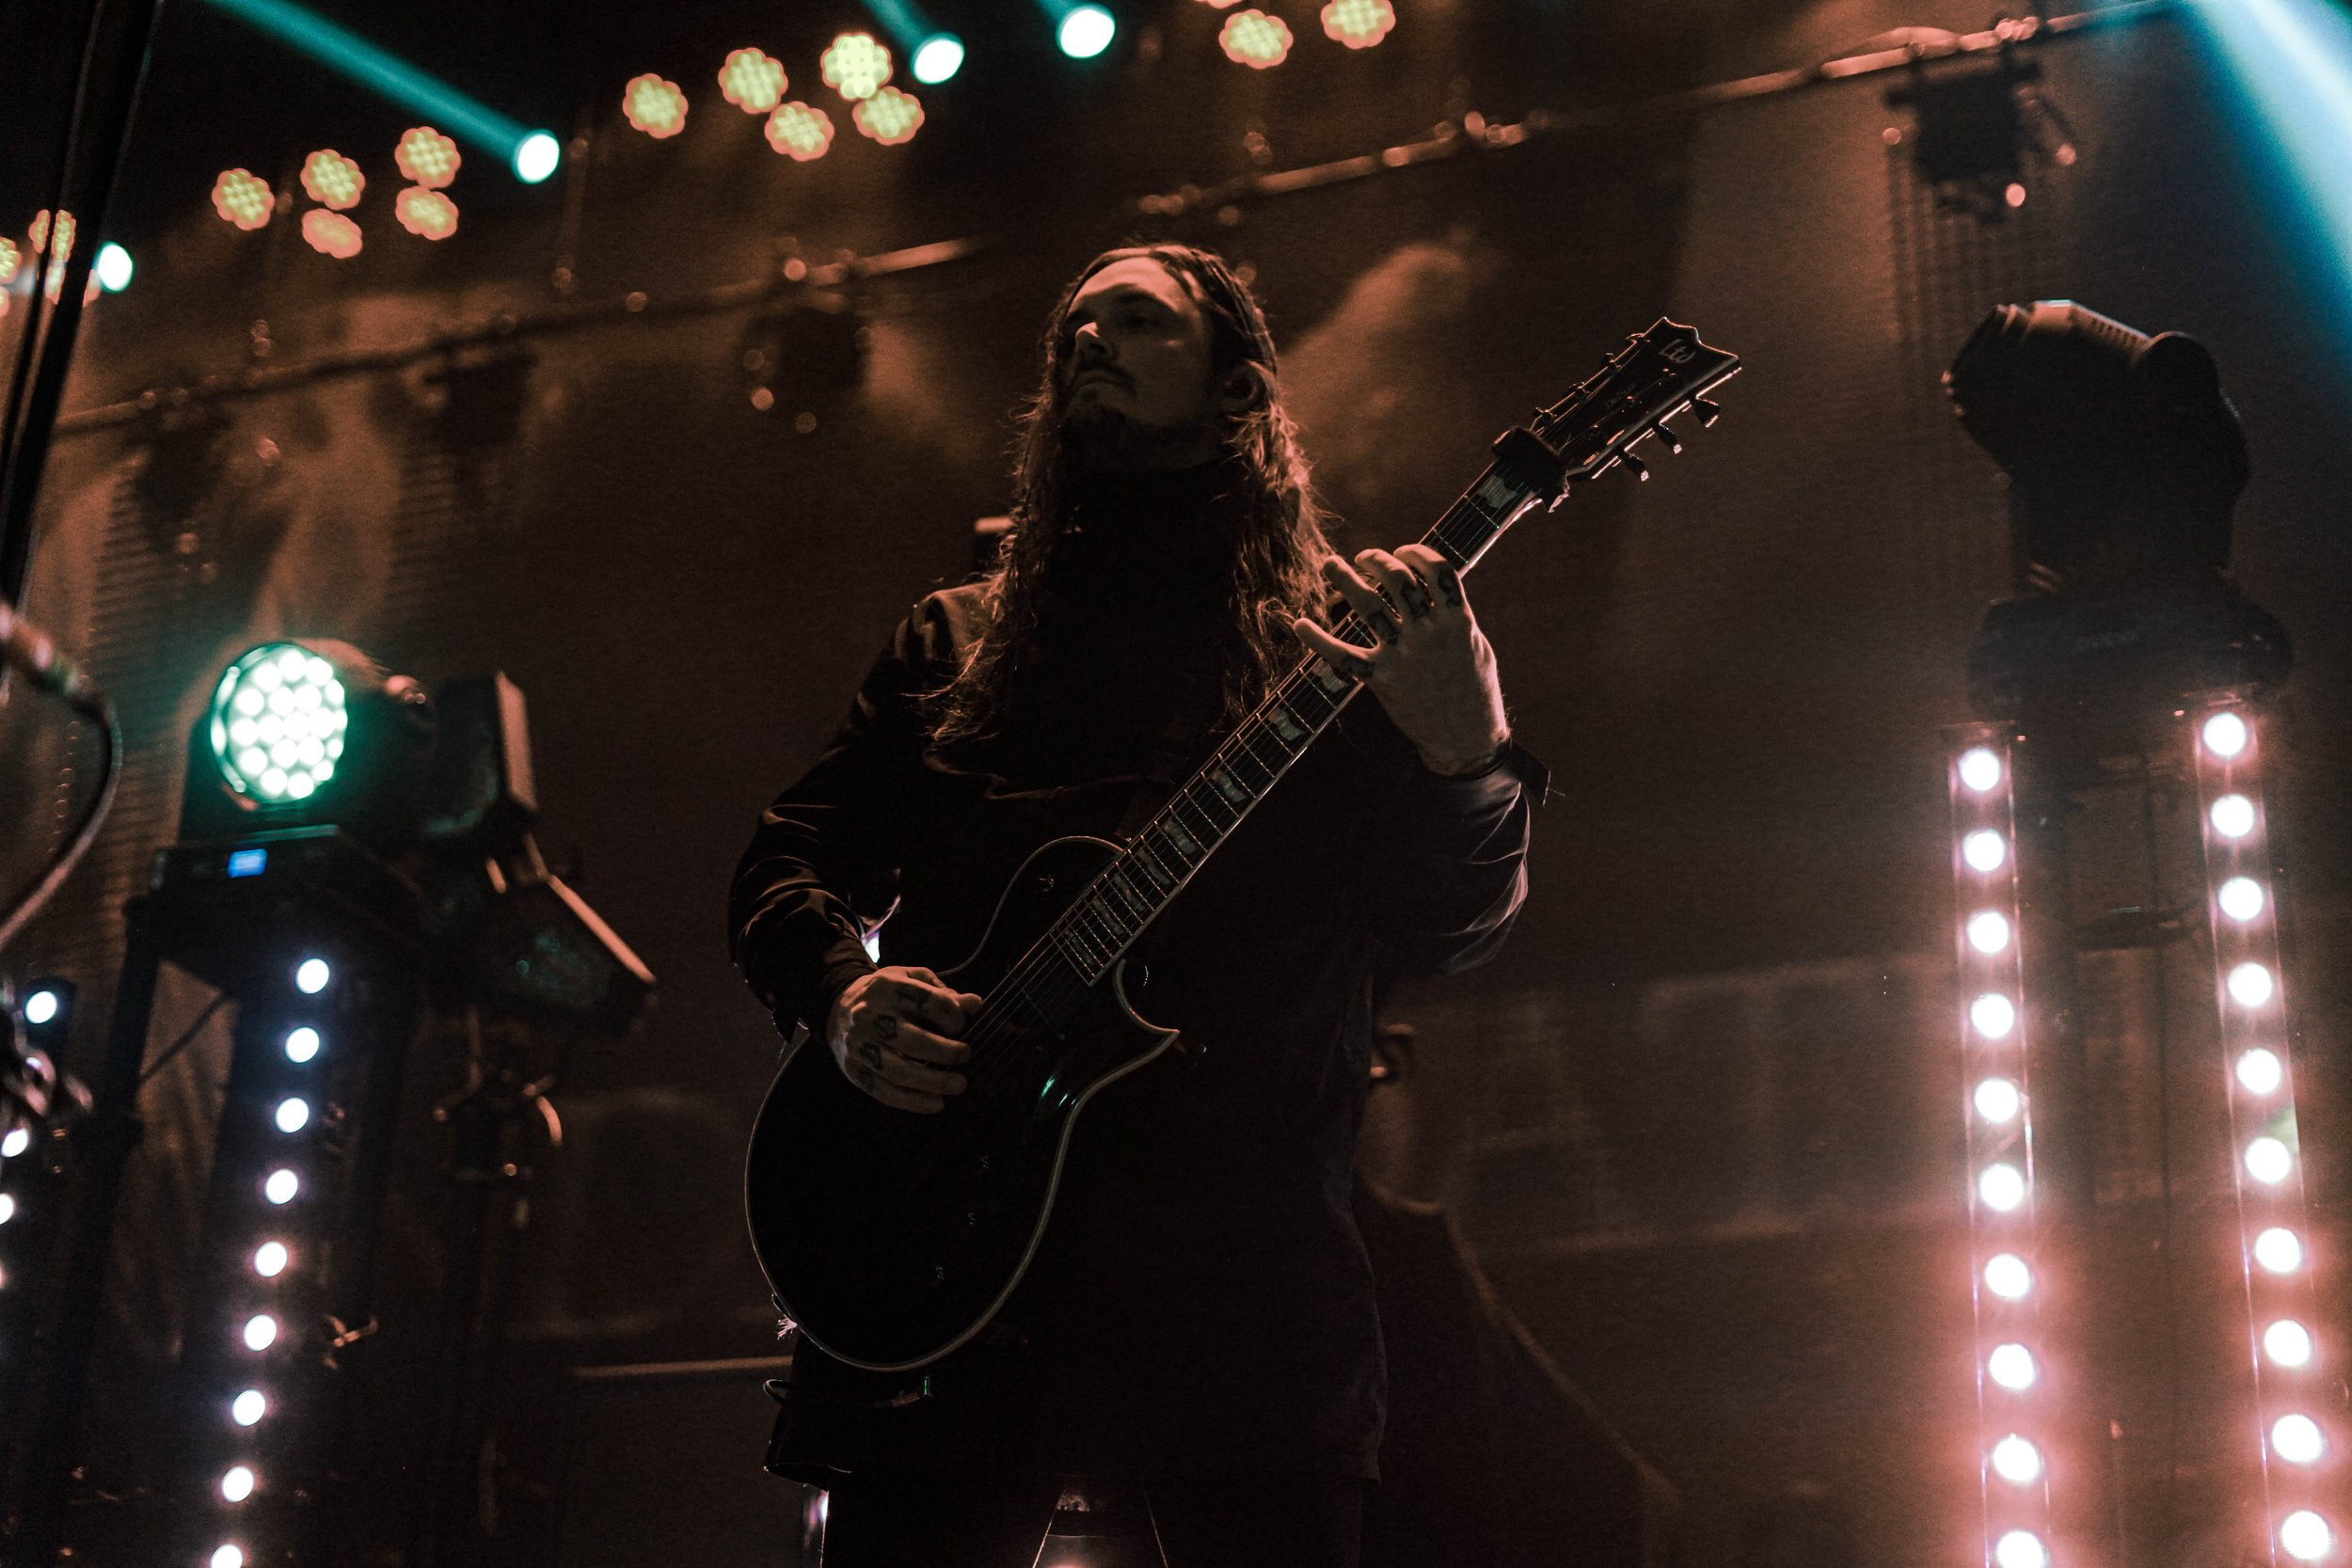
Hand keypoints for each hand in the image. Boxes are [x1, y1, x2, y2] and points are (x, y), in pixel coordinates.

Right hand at [826, 966, 984, 1113]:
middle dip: (945, 1051)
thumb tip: (975, 1004)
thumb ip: (944, 993)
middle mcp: (868, 1016)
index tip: (961, 1025)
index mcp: (886, 987)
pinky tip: (936, 1103)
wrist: (838, 1007)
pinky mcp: (854, 1070)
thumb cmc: (887, 994)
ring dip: (933, 1082)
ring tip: (959, 1085)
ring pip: (898, 1070)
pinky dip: (912, 1102)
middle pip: (912, 1040)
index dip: (951, 1014)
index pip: (926, 1001)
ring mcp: (859, 1045)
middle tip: (966, 1055)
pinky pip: (883, 1091)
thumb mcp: (912, 981)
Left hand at [1292, 546, 1508, 774]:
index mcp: (1458, 621)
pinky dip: (1318, 640)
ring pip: (1368, 605)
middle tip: (1362, 557)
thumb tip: (1436, 591)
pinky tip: (1299, 625)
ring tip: (1330, 564)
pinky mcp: (1382, 679)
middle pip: (1397, 580)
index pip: (1438, 571)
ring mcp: (1404, 655)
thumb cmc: (1475, 691)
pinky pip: (1343, 656)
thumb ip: (1455, 617)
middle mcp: (1429, 633)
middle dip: (1376, 560)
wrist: (1466, 739)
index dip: (1417, 553)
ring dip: (1344, 579)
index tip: (1402, 551)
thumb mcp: (1476, 646)